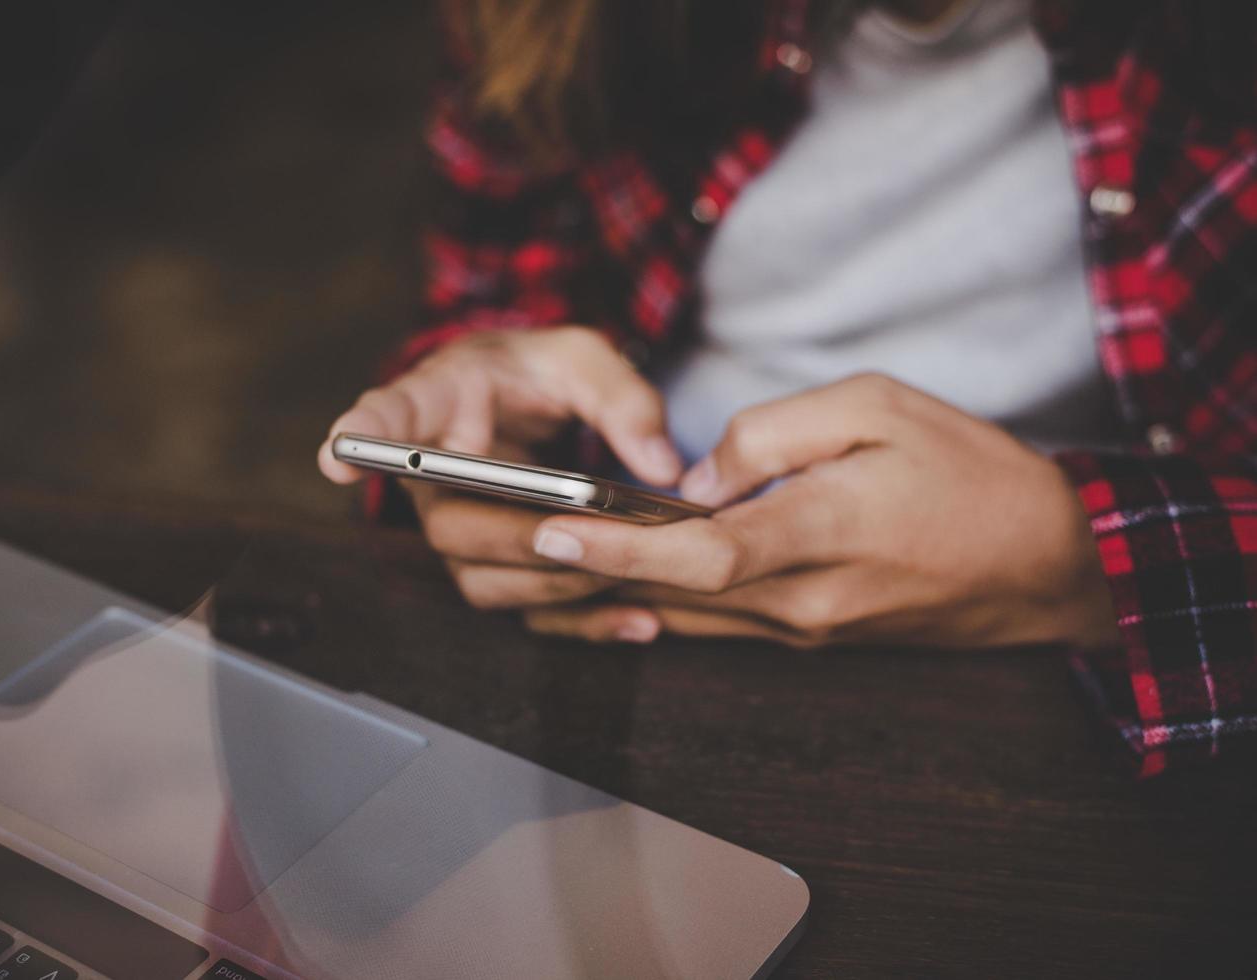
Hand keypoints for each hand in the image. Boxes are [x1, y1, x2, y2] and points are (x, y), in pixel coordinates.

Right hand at [318, 327, 677, 633]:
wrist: (529, 402)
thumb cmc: (538, 372)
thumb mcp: (581, 356)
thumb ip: (620, 398)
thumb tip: (661, 467)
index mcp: (438, 404)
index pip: (389, 419)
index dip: (361, 440)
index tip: (337, 457)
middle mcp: (433, 479)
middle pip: (449, 525)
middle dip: (512, 536)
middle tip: (573, 530)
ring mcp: (461, 530)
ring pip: (484, 580)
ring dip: (554, 583)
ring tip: (626, 573)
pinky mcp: (497, 568)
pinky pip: (526, 610)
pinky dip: (583, 622)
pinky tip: (639, 619)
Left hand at [521, 374, 1119, 648]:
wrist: (1049, 566)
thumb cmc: (973, 474)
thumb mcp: (880, 407)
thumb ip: (774, 432)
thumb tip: (698, 472)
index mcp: (819, 533)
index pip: (696, 551)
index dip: (616, 544)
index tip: (551, 528)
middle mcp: (802, 599)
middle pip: (670, 593)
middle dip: (583, 572)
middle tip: (505, 543)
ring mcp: (804, 628)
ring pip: (685, 616)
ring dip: (610, 593)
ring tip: (537, 563)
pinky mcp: (810, 636)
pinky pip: (717, 624)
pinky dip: (659, 603)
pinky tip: (614, 586)